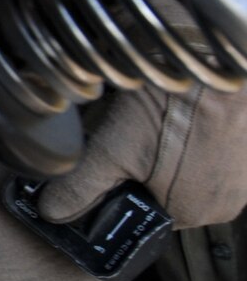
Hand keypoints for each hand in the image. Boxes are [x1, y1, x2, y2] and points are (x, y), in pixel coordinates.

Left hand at [39, 82, 246, 229]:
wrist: (217, 64)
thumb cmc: (176, 104)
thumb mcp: (114, 148)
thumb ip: (81, 186)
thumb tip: (53, 212)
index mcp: (191, 214)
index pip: (140, 216)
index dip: (116, 192)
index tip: (105, 166)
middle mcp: (221, 204)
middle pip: (161, 196)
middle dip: (137, 171)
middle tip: (127, 136)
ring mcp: (238, 179)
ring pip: (184, 174)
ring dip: (162, 154)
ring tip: (152, 123)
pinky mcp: (244, 153)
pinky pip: (207, 156)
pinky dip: (186, 141)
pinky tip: (171, 117)